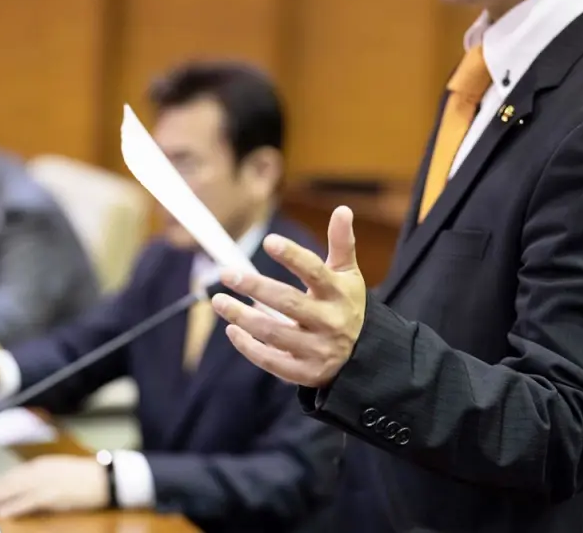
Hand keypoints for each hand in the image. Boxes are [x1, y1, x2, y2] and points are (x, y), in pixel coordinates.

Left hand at [0, 455, 108, 517]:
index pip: (10, 475)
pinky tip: (3, 511)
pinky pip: (30, 500)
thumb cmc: (84, 479)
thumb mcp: (58, 475)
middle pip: (7, 481)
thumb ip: (37, 482)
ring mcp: (48, 481)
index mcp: (41, 466)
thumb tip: (16, 494)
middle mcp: (41, 471)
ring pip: (14, 489)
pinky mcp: (56, 493)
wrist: (108, 478)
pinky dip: (16, 505)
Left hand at [212, 206, 366, 387]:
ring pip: (274, 333)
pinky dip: (249, 346)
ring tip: (218, 301)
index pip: (315, 272)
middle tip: (226, 274)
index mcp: (339, 294)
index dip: (292, 257)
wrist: (363, 356)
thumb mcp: (347, 275)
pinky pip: (272, 361)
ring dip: (243, 317)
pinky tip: (232, 329)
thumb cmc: (346, 305)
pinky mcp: (306, 373)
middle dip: (255, 287)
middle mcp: (330, 322)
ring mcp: (318, 350)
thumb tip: (342, 208)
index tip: (268, 241)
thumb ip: (341, 243)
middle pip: (288, 303)